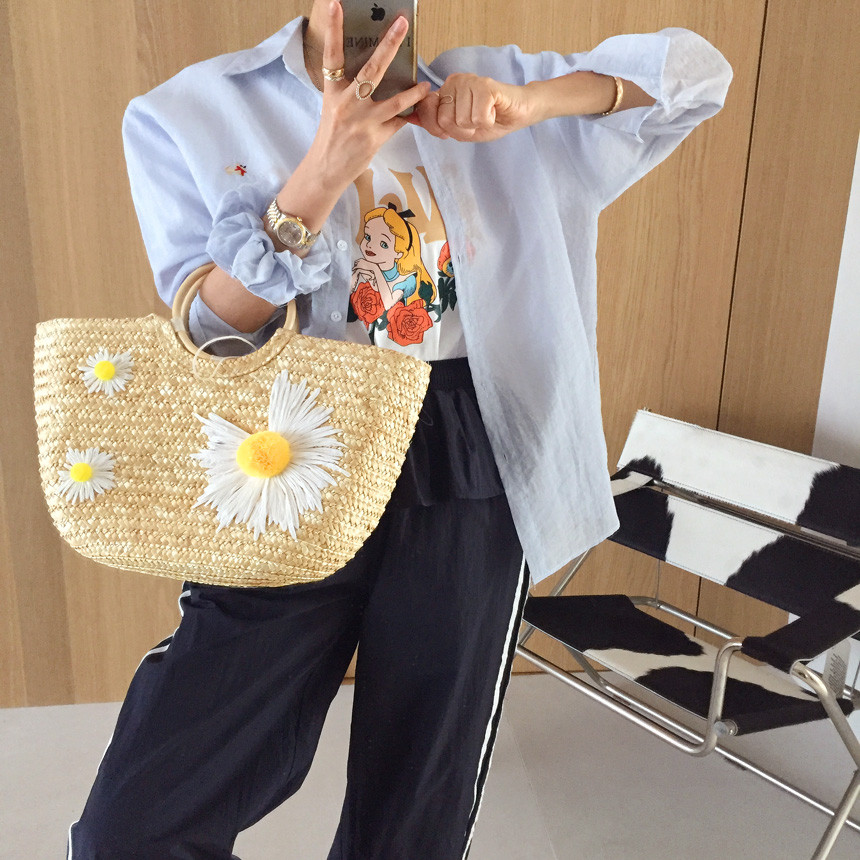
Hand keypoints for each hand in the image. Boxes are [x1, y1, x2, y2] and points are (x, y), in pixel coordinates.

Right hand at [306, 2, 430, 189]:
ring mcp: (363, 121)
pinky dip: (408, 117)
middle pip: (371, 69)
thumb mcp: (334, 108)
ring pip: (395, 101)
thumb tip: (374, 75)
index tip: (336, 4)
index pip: (332, 55)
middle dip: (388, 45)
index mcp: (333, 92)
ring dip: (414, 93)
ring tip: (425, 86)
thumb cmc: (332, 136)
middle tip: (402, 24)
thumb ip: (350, 91)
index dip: (335, 29)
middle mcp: (347, 104)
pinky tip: (417, 113)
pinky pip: (399, 123)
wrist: (327, 169)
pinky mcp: (375, 138)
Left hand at [408, 74, 537, 142]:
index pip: (429, 115)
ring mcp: (469, 81)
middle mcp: (454, 82)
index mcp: (445, 90)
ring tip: (487, 114)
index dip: (443, 129)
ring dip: (478, 126)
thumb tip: (408, 117)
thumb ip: (434, 122)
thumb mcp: (458, 128)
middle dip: (463, 131)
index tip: (461, 126)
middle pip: (446, 121)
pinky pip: (478, 117)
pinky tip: (494, 111)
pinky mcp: (485, 86)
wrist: (519, 113)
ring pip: (462, 121)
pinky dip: (488, 121)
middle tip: (477, 121)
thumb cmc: (490, 119)